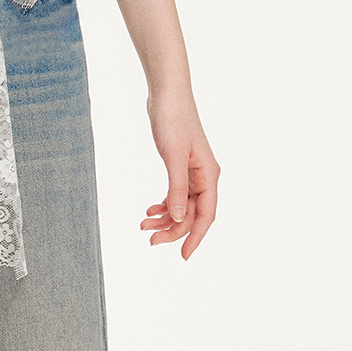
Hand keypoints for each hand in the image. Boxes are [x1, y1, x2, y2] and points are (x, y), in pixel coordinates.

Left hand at [141, 94, 219, 258]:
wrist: (166, 94)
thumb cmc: (173, 120)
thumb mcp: (172, 157)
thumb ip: (177, 189)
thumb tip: (178, 218)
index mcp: (209, 174)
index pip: (206, 215)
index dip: (195, 237)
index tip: (182, 256)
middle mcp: (204, 176)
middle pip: (192, 214)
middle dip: (172, 230)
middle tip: (149, 241)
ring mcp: (193, 173)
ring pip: (181, 207)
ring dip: (164, 220)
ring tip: (142, 226)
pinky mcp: (180, 167)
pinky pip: (175, 195)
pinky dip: (162, 206)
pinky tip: (148, 212)